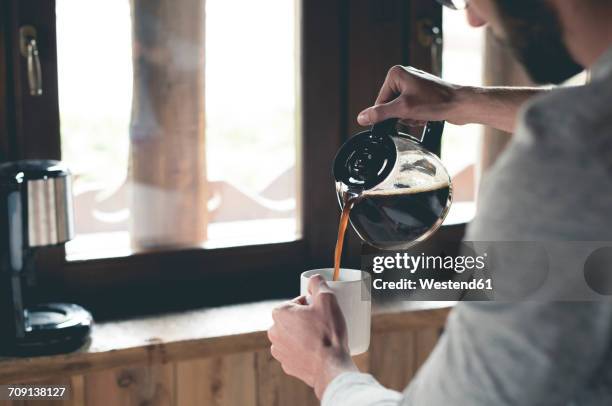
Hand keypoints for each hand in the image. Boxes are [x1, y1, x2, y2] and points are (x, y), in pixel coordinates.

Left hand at [268, 275, 357, 398]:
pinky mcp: (287, 365)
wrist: (331, 367)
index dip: (312, 305)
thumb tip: (314, 278)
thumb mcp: (327, 299)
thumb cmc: (328, 333)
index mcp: (280, 313)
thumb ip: (318, 283)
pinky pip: (296, 352)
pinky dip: (305, 350)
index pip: (298, 302)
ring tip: (322, 339)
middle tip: (324, 325)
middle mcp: (273, 332)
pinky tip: (318, 352)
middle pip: (294, 319)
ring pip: (294, 335)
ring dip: (304, 335)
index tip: (322, 313)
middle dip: (307, 319)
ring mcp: (279, 351)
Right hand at [357, 65, 466, 126]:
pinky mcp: (421, 93)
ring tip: (422, 114)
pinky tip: (426, 115)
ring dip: (409, 117)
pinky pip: (410, 109)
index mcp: (396, 74)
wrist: (461, 105)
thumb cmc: (437, 102)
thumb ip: (380, 114)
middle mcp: (404, 75)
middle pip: (390, 105)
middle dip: (401, 115)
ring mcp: (413, 84)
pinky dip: (416, 116)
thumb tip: (362, 117)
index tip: (402, 115)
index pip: (380, 101)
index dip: (389, 114)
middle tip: (415, 114)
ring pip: (400, 109)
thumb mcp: (404, 109)